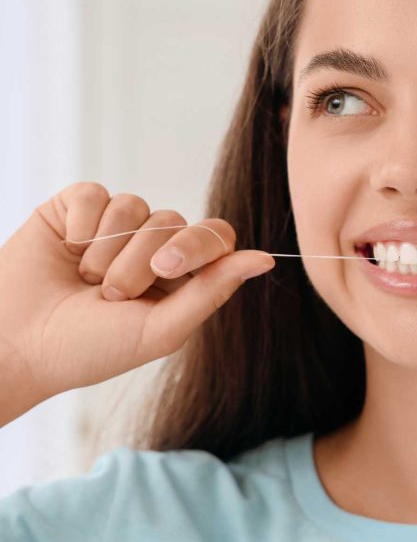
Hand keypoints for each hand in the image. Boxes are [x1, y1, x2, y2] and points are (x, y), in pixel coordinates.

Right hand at [0, 182, 274, 421]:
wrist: (15, 345)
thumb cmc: (89, 348)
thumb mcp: (161, 328)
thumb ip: (214, 289)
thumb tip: (267, 259)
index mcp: (180, 276)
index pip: (215, 236)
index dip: (197, 245)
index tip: (168, 269)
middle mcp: (151, 246)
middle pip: (173, 221)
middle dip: (140, 262)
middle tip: (109, 294)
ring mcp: (114, 226)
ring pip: (135, 207)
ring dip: (107, 251)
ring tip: (84, 281)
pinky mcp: (76, 208)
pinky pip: (96, 194)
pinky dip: (80, 225)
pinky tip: (66, 250)